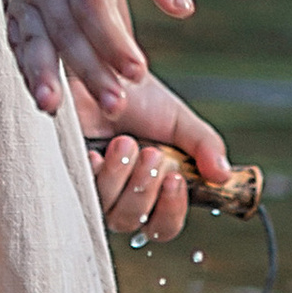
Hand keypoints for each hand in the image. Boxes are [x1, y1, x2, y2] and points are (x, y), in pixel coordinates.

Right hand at [0, 0, 193, 124]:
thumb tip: (183, 9)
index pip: (95, 4)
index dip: (114, 41)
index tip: (139, 72)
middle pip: (67, 30)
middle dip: (90, 70)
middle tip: (116, 106)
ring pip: (34, 38)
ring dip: (45, 75)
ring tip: (54, 108)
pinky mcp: (13, 3)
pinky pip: (18, 39)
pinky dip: (26, 69)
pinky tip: (40, 97)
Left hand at [88, 73, 233, 245]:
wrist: (98, 67)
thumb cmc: (137, 96)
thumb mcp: (178, 120)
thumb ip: (204, 147)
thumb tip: (224, 175)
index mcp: (152, 190)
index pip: (163, 226)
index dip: (171, 211)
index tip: (175, 180)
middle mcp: (121, 196)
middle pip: (133, 222)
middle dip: (145, 189)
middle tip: (151, 153)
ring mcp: (92, 188)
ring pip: (106, 210)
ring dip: (121, 178)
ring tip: (125, 142)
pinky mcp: (68, 176)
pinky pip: (81, 193)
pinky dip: (95, 174)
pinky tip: (96, 154)